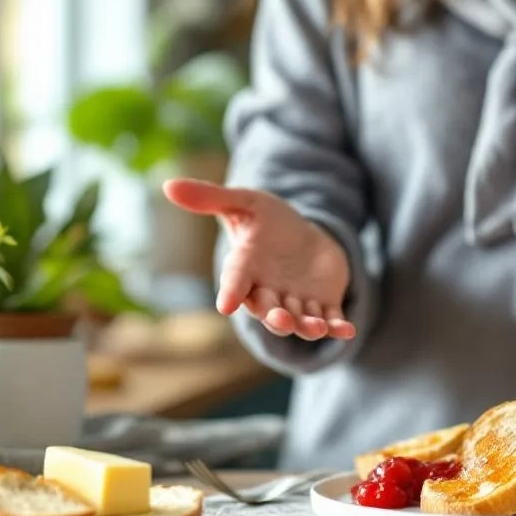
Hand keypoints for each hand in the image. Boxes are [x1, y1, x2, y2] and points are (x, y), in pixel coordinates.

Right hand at [163, 178, 355, 340]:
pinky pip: (330, 320)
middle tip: (281, 321)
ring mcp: (296, 301)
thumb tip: (168, 184)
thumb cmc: (266, 220)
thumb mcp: (244, 202)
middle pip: (269, 310)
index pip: (235, 282)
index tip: (225, 306)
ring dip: (307, 326)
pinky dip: (338, 328)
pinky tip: (347, 331)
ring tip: (318, 328)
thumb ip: (211, 198)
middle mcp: (269, 291)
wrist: (301, 236)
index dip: (231, 292)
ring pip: (300, 320)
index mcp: (247, 268)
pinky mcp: (322, 304)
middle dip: (275, 317)